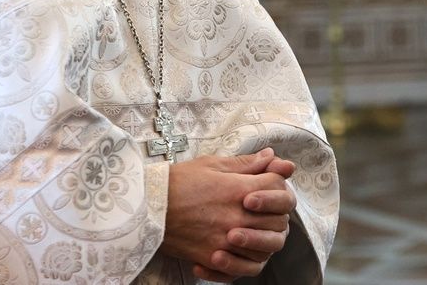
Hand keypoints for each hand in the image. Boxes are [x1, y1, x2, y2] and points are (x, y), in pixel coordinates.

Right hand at [163, 147, 295, 281]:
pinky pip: (242, 268)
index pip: (278, 187)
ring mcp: (226, 239)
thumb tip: (271, 157)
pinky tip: (238, 252)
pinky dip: (245, 263)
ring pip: (266, 249)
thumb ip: (246, 163)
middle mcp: (237, 216)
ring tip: (255, 233)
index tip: (269, 184)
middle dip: (277, 213)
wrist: (147, 206)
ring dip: (266, 241)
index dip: (278, 183)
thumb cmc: (178, 182)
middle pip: (278, 220)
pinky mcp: (212, 257)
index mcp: (239, 189)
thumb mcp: (213, 164)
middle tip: (266, 210)